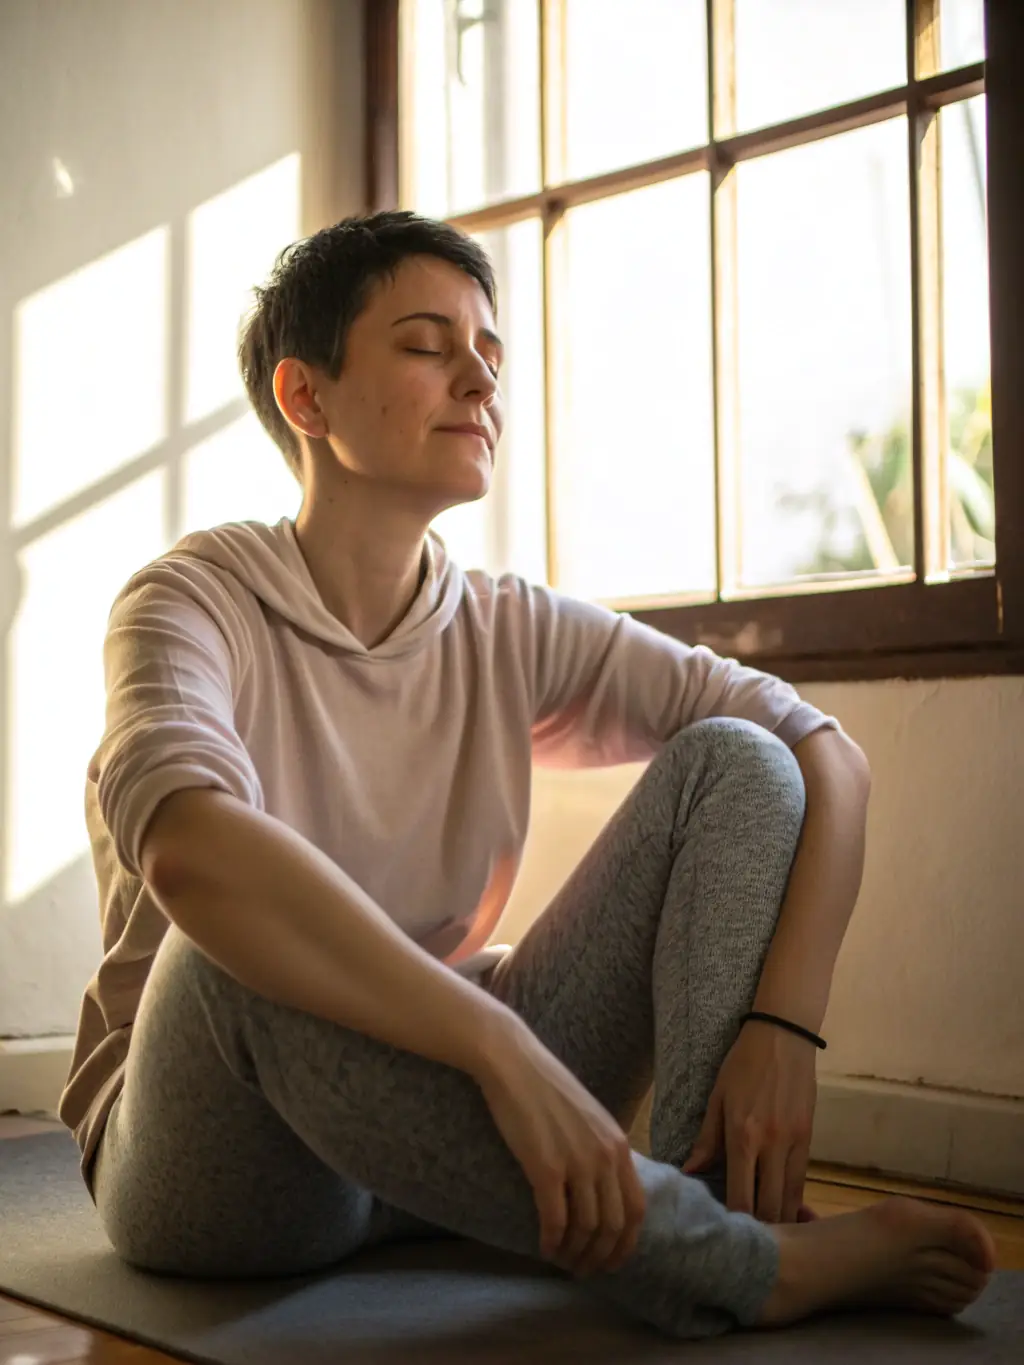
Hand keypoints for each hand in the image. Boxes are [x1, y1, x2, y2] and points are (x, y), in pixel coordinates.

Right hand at [474, 1017, 645, 1277]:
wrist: (514, 1062)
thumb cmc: (546, 1087)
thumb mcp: (590, 1117)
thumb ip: (602, 1149)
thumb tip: (603, 1189)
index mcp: (618, 1144)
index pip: (636, 1209)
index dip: (627, 1243)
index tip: (613, 1261)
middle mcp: (604, 1156)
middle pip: (613, 1226)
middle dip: (601, 1256)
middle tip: (584, 1270)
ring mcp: (577, 1162)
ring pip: (586, 1228)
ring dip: (575, 1254)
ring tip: (562, 1261)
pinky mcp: (545, 1167)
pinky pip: (555, 1220)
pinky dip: (552, 1242)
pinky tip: (545, 1247)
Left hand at [681, 1018, 817, 1224]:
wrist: (782, 1035)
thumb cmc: (742, 1064)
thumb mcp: (717, 1097)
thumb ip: (707, 1139)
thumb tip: (690, 1171)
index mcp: (742, 1135)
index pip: (741, 1196)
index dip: (736, 1222)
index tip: (727, 1236)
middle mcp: (771, 1144)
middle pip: (769, 1205)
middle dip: (760, 1230)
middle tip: (746, 1242)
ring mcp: (793, 1142)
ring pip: (790, 1199)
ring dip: (778, 1220)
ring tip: (765, 1235)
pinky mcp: (808, 1137)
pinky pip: (801, 1179)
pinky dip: (793, 1199)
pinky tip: (783, 1211)